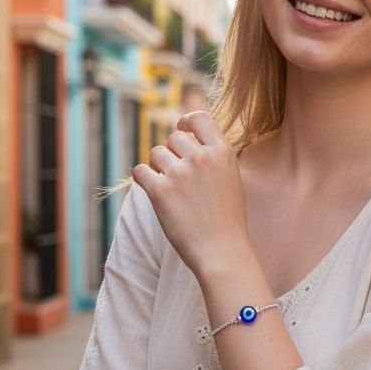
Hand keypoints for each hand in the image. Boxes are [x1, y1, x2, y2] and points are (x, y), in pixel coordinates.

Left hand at [132, 111, 250, 276]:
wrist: (222, 251)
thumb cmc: (227, 218)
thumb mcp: (230, 177)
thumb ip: (212, 155)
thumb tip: (186, 133)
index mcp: (222, 152)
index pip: (198, 119)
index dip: (186, 122)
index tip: (181, 129)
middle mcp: (201, 158)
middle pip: (173, 137)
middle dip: (171, 151)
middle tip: (177, 174)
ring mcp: (180, 174)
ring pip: (155, 152)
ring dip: (157, 166)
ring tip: (168, 186)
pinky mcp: (160, 192)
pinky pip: (140, 171)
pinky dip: (143, 178)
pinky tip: (152, 189)